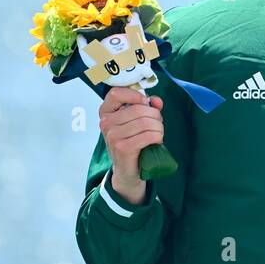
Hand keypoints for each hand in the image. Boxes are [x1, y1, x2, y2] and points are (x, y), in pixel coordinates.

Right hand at [98, 86, 163, 203]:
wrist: (128, 170)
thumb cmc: (134, 141)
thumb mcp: (139, 120)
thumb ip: (148, 106)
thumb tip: (156, 100)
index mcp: (106, 112)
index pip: (116, 93)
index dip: (135, 95)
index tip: (145, 102)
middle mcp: (106, 123)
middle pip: (139, 108)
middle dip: (155, 116)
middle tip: (157, 125)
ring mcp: (112, 136)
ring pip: (146, 122)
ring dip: (158, 127)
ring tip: (157, 134)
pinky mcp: (122, 148)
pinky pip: (148, 135)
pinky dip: (158, 137)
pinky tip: (156, 141)